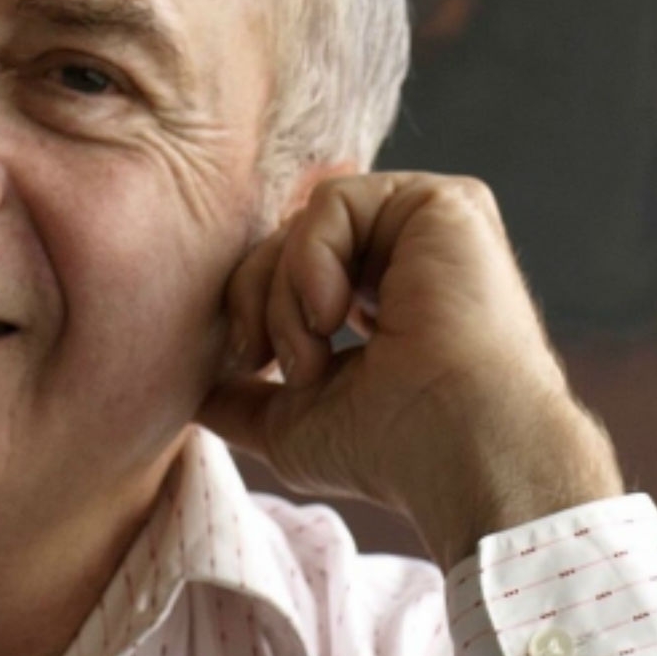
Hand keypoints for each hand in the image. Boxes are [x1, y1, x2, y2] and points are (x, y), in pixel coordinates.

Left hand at [199, 172, 622, 567]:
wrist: (462, 453)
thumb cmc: (392, 453)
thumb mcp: (293, 425)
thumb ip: (244, 399)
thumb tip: (194, 392)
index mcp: (383, 300)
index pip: (291, 271)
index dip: (258, 309)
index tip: (253, 368)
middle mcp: (409, 256)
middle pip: (286, 241)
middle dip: (257, 301)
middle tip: (265, 362)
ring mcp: (429, 228)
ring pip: (302, 221)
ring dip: (283, 293)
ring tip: (311, 357)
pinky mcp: (443, 204)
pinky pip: (332, 201)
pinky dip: (310, 259)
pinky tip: (332, 315)